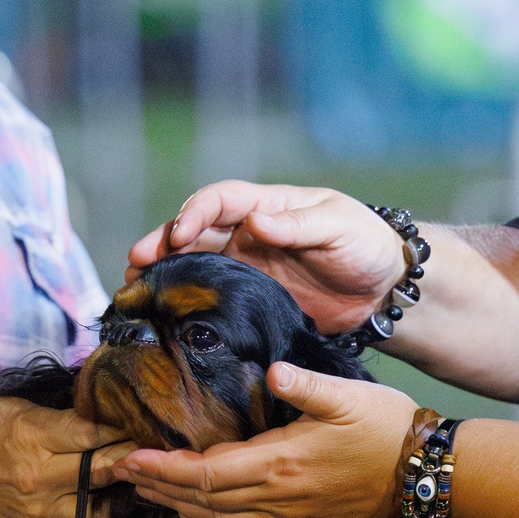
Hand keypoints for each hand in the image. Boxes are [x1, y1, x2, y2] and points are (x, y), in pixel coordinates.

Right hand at [0, 398, 129, 517]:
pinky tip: (103, 505)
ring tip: (127, 480)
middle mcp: (38, 478)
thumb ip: (60, 413)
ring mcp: (39, 511)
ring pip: (101, 511)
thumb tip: (104, 410)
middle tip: (146, 448)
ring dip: (119, 496)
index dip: (121, 427)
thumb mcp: (14, 408)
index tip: (138, 421)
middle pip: (104, 470)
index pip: (94, 434)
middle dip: (130, 457)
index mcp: (32, 438)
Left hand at [115, 362, 413, 517]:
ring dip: (178, 508)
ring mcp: (288, 516)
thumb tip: (270, 372)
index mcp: (280, 462)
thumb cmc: (387, 428)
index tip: (130, 459)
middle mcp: (277, 497)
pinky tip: (198, 514)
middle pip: (202, 502)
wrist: (424, 474)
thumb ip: (304, 385)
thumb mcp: (347, 395)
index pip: (205, 472)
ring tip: (147, 492)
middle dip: (157, 489)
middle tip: (120, 476)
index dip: (163, 469)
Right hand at [127, 181, 405, 336]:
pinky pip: (212, 299)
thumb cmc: (366, 244)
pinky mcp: (250, 301)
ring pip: (195, 265)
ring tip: (133, 288)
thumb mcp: (338, 226)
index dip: (195, 212)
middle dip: (162, 242)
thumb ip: (297, 225)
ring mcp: (246, 268)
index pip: (220, 200)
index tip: (179, 234)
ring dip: (164, 273)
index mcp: (267, 207)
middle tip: (134, 261)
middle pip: (195, 232)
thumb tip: (254, 222)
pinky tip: (165, 317)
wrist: (384, 290)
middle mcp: (248, 234)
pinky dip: (186, 304)